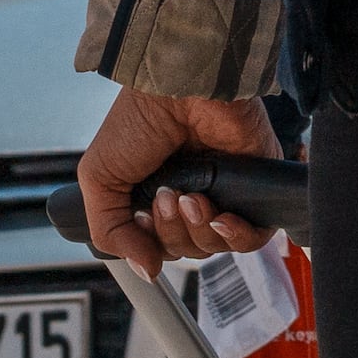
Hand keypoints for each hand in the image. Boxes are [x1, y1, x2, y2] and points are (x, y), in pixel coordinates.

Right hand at [75, 86, 283, 277]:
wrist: (178, 86)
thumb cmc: (138, 120)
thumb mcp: (100, 179)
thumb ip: (111, 232)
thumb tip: (146, 271)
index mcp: (157, 195)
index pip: (160, 246)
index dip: (151, 242)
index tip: (143, 214)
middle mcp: (193, 196)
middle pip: (190, 249)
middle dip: (173, 232)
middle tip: (167, 198)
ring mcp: (227, 192)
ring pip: (219, 245)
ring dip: (201, 231)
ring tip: (191, 197)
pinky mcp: (257, 186)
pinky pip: (256, 234)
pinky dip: (238, 236)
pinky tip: (221, 216)